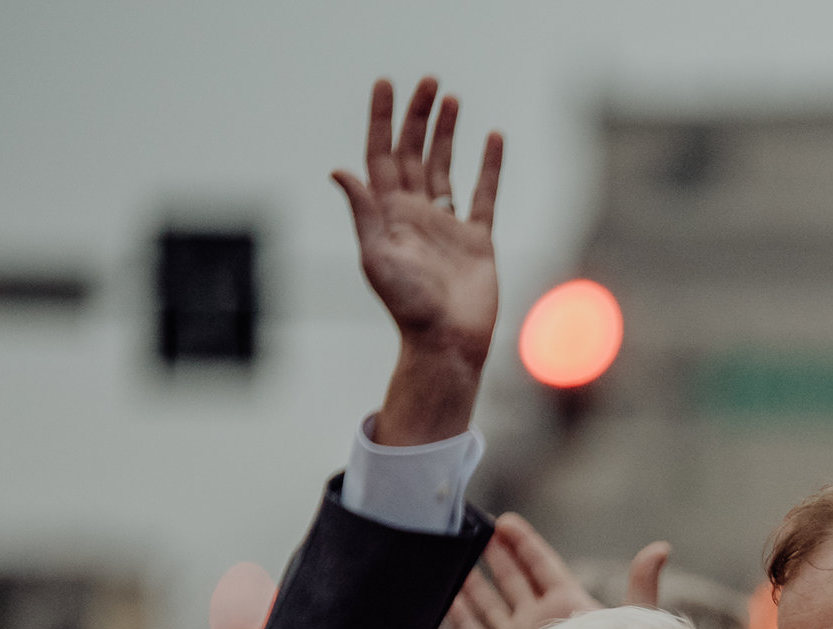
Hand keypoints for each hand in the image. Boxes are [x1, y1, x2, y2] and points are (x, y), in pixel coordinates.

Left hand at [334, 77, 503, 446]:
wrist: (448, 341)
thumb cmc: (408, 307)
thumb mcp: (377, 257)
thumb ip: (364, 213)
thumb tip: (341, 171)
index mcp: (388, 214)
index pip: (381, 156)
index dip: (382, 120)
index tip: (386, 86)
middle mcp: (415, 214)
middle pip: (413, 153)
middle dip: (418, 117)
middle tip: (428, 82)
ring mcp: (446, 225)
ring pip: (444, 167)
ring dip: (446, 134)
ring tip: (451, 101)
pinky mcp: (477, 240)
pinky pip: (483, 195)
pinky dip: (489, 167)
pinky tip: (492, 140)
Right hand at [447, 514, 672, 628]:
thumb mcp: (633, 620)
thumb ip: (642, 585)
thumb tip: (662, 546)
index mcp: (571, 605)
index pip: (543, 566)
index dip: (524, 543)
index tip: (505, 521)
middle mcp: (542, 621)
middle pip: (514, 580)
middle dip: (497, 554)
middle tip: (477, 526)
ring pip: (490, 603)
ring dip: (474, 580)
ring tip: (455, 554)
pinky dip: (460, 615)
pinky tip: (447, 595)